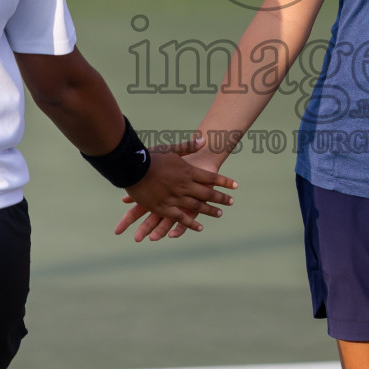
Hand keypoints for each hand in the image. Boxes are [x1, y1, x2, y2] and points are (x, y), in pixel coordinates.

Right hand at [116, 134, 235, 241]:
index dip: (224, 182)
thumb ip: (189, 147)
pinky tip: (199, 227)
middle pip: (208, 193)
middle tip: (231, 202)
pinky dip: (191, 223)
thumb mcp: (171, 149)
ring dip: (210, 210)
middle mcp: (185, 186)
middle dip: (221, 198)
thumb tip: (204, 141)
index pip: (211, 178)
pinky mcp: (164, 207)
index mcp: (188, 171)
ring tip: (220, 214)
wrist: (132, 167)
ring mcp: (175, 198)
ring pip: (197, 206)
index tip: (236, 186)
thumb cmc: (150, 156)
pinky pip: (180, 217)